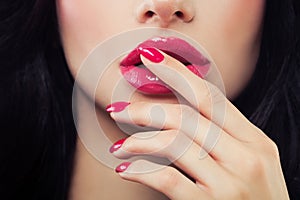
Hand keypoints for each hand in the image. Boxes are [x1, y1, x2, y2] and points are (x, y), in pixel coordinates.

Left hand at [108, 48, 288, 198]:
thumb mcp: (250, 163)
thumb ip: (224, 137)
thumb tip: (183, 113)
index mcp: (256, 141)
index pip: (210, 97)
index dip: (177, 73)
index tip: (152, 58)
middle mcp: (246, 157)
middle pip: (187, 116)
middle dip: (147, 108)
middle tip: (119, 108)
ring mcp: (229, 183)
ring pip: (174, 142)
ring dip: (138, 140)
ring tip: (120, 146)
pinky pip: (167, 178)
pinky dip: (141, 170)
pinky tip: (126, 169)